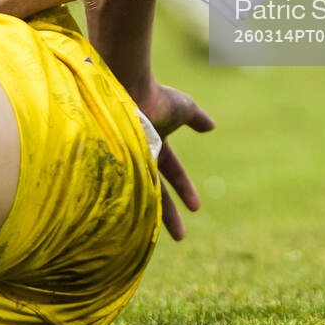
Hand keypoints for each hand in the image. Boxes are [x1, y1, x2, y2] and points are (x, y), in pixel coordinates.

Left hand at [131, 79, 215, 240]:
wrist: (125, 86)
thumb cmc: (155, 95)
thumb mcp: (183, 107)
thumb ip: (196, 118)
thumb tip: (212, 126)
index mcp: (157, 143)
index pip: (172, 172)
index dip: (185, 189)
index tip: (196, 208)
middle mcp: (139, 153)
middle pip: (156, 191)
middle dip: (169, 214)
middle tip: (181, 238)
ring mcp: (125, 159)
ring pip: (138, 195)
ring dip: (148, 217)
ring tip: (152, 238)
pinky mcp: (112, 165)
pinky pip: (119, 192)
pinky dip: (124, 208)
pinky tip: (129, 227)